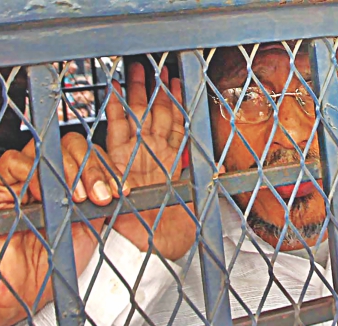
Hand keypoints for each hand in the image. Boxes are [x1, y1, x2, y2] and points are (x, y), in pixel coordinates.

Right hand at [0, 133, 125, 325]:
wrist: (21, 293)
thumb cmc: (52, 264)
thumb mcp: (89, 231)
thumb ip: (102, 206)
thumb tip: (122, 188)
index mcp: (71, 186)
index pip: (90, 157)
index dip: (108, 169)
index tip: (122, 192)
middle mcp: (47, 178)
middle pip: (70, 146)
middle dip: (93, 168)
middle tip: (101, 196)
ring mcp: (21, 181)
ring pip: (46, 151)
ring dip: (69, 170)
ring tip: (80, 199)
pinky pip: (14, 163)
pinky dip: (35, 173)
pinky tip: (48, 196)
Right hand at [105, 63, 195, 259]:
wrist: (151, 247)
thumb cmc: (175, 229)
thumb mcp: (195, 202)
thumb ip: (203, 181)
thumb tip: (222, 168)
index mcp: (174, 160)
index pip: (177, 124)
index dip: (177, 101)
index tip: (176, 80)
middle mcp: (154, 154)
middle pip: (156, 113)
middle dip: (156, 89)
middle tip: (154, 66)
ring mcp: (135, 155)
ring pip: (136, 116)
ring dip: (137, 93)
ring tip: (137, 71)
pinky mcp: (117, 161)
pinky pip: (115, 132)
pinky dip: (115, 111)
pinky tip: (115, 93)